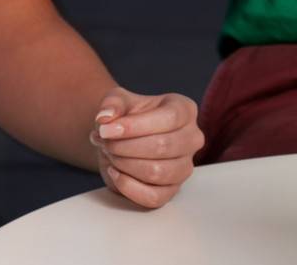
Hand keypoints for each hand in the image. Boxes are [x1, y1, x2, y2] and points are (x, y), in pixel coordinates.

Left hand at [90, 87, 204, 208]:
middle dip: (125, 146)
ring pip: (158, 172)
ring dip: (125, 164)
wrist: (122, 138)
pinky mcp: (172, 190)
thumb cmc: (127, 116)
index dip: (135, 126)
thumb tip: (105, 118)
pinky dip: (128, 187)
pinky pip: (153, 197)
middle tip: (105, 142)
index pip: (169, 118)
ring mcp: (184, 166)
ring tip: (111, 154)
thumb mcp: (118, 101)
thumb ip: (112, 104)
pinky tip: (115, 172)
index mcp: (185, 110)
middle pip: (162, 146)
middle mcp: (191, 138)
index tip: (107, 129)